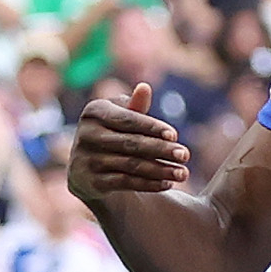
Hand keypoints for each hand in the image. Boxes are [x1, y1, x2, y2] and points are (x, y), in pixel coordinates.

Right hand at [66, 96, 188, 207]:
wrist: (85, 168)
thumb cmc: (111, 134)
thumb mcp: (120, 117)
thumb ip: (135, 106)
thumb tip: (145, 88)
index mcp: (94, 112)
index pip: (128, 120)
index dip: (152, 127)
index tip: (175, 135)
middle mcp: (86, 135)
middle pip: (131, 143)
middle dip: (161, 149)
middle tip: (185, 155)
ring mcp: (86, 160)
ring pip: (130, 165)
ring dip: (160, 170)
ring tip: (182, 173)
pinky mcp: (91, 182)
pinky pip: (125, 183)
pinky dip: (148, 184)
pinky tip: (167, 183)